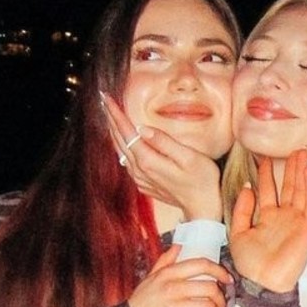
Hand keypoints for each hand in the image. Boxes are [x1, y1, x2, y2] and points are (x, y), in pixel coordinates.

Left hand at [100, 92, 222, 220]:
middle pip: (119, 140)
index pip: (127, 131)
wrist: (203, 208)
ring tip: (110, 116)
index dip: (116, 114)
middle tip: (103, 101)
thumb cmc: (202, 180)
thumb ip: (164, 142)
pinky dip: (121, 147)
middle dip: (111, 119)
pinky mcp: (143, 183)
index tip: (106, 98)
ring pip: (120, 151)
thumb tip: (143, 128)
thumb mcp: (189, 157)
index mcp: (148, 160)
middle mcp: (139, 170)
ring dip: (114, 132)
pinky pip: (126, 161)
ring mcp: (140, 178)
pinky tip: (122, 140)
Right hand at [126, 243, 232, 306]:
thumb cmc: (139, 305)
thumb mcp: (149, 279)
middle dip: (222, 298)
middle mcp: (172, 288)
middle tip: (222, 304)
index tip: (227, 279)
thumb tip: (179, 246)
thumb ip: (165, 262)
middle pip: (210, 287)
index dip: (219, 271)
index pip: (201, 264)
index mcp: (168, 274)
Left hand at [229, 150, 306, 292]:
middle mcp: (284, 217)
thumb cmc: (250, 264)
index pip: (269, 190)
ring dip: (302, 171)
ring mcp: (296, 221)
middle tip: (292, 148)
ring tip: (302, 152)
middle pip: (288, 186)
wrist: (263, 282)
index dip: (267, 174)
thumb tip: (248, 187)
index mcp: (267, 218)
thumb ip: (243, 209)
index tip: (264, 157)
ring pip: (300, 190)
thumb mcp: (238, 233)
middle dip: (290, 167)